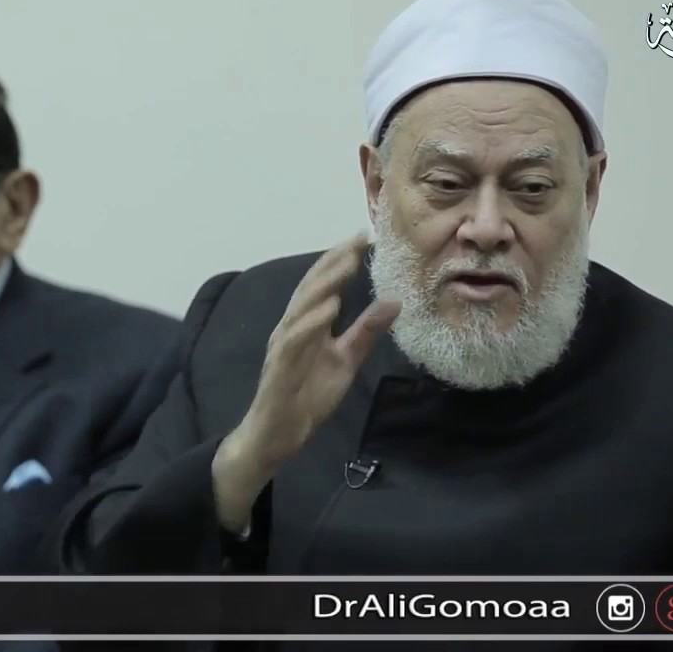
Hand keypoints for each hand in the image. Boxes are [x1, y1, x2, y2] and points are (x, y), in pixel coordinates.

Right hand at [212, 233, 400, 531]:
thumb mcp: (346, 361)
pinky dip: (311, 322)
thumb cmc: (307, 396)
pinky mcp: (279, 368)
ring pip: (302, 308)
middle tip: (357, 240)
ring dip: (324, 284)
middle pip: (311, 288)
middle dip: (333, 263)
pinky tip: (329, 308)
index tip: (364, 237)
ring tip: (346, 264)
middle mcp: (292, 328)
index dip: (341, 261)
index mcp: (307, 325)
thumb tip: (394, 301)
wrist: (278, 434)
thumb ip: (366, 332)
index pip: (324, 286)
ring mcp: (284, 346)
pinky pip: (294, 340)